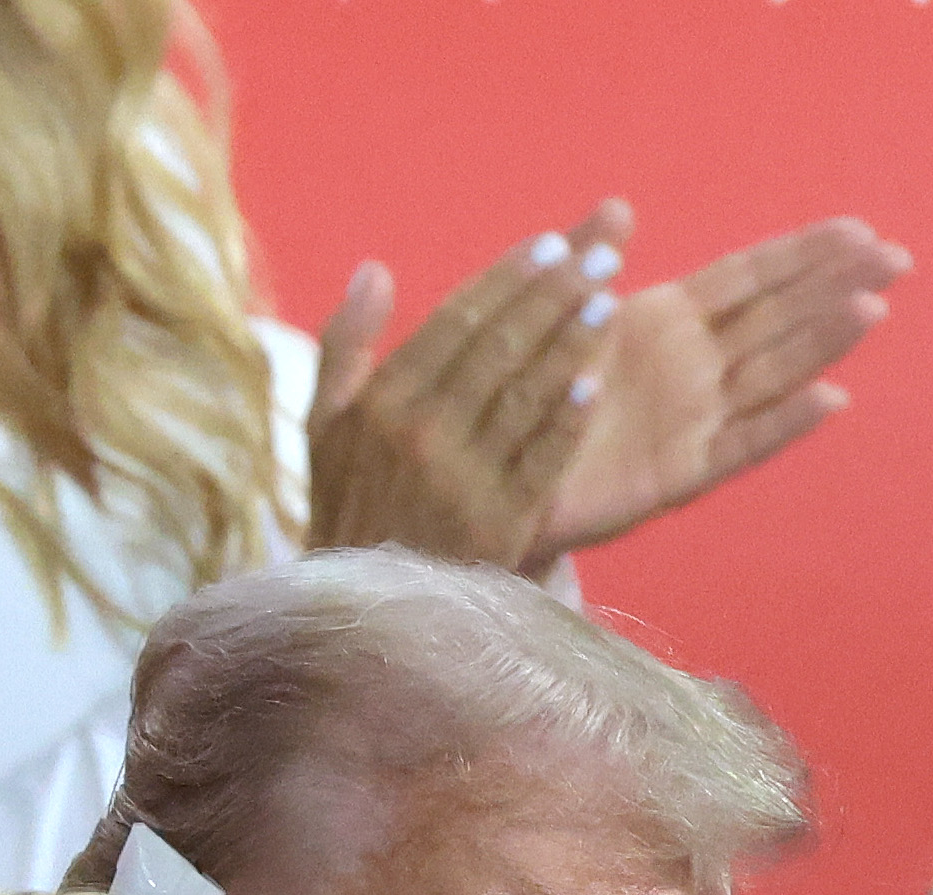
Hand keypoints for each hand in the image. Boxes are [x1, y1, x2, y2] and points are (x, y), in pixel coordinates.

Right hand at [307, 206, 631, 572]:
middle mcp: (421, 435)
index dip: (508, 279)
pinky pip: (539, 464)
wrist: (364, 613)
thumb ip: (346, 346)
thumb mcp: (323, 428)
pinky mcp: (498, 528)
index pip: (456, 322)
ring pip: (523, 397)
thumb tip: (374, 270)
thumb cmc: (348, 510)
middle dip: (553, 294)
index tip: (552, 243)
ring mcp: (462, 482)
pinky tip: (593, 386)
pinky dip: (565, 425)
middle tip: (601, 253)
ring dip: (569, 344)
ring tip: (608, 298)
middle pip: (498, 348)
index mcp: (383, 403)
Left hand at [534, 215, 910, 562]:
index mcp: (668, 321)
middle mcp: (694, 366)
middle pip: (779, 316)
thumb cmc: (528, 393)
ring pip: (774, 371)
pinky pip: (743, 443)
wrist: (501, 476)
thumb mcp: (553, 317)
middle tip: (898, 256)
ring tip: (872, 307)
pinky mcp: (683, 472)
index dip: (803, 253)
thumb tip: (622, 203)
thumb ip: (586, 262)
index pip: (750, 277)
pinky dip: (785, 423)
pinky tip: (830, 399)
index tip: (860, 228)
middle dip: (837, 284)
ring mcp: (695, 418)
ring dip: (823, 341)